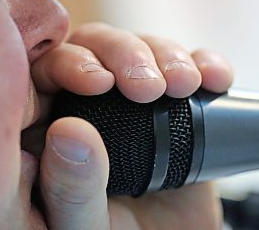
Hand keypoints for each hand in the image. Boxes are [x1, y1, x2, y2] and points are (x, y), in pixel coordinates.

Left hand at [30, 22, 233, 229]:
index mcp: (50, 128)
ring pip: (139, 47)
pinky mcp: (174, 101)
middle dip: (124, 54)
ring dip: (166, 55)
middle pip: (94, 47)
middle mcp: (88, 104)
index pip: (45, 73)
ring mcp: (132, 99)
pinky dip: (204, 62)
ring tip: (186, 85)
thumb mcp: (86, 226)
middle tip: (150, 87)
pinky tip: (214, 79)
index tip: (99, 82)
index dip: (69, 63)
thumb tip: (66, 131)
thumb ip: (70, 187)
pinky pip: (188, 63)